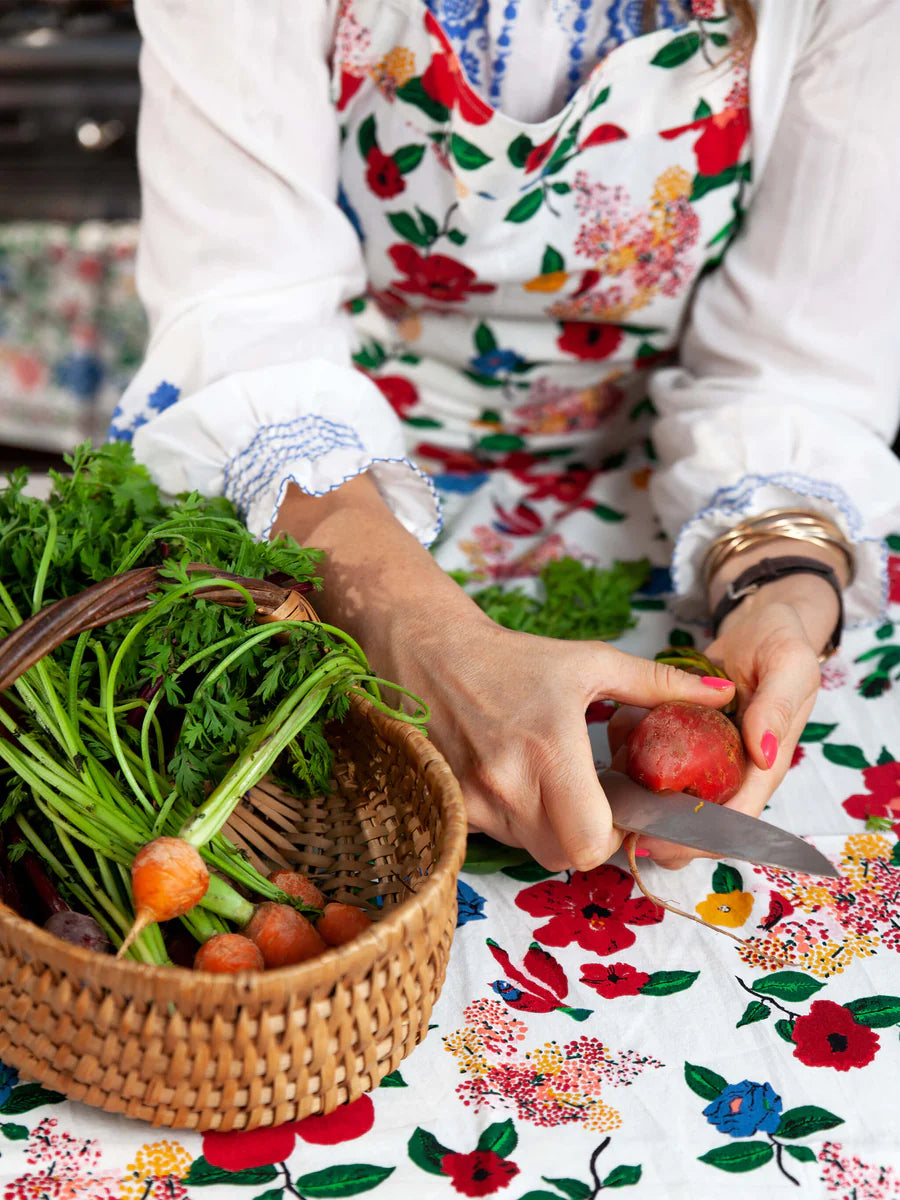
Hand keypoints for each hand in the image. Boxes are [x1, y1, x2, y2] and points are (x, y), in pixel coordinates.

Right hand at [271, 473, 735, 872]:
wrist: (433, 652)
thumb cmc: (516, 659)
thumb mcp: (592, 662)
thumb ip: (660, 684)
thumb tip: (724, 693)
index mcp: (550, 747)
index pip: (593, 840)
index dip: (618, 836)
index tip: (626, 808)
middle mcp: (509, 781)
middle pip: (568, 857)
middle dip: (593, 840)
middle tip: (600, 805)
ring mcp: (476, 797)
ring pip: (534, 852)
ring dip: (556, 833)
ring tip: (560, 790)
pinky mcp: (455, 803)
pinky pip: (502, 837)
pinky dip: (521, 824)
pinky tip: (524, 786)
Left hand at [608, 573, 831, 868]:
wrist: (758, 623)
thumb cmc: (780, 643)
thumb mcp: (788, 664)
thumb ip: (777, 707)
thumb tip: (765, 755)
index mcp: (763, 765)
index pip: (735, 822)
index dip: (698, 838)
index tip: (658, 841)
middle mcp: (732, 770)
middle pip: (697, 823)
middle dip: (659, 829)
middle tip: (620, 820)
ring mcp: (705, 757)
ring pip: (668, 799)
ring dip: (638, 794)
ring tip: (614, 778)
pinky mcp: (682, 740)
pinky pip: (652, 760)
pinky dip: (629, 754)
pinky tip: (616, 739)